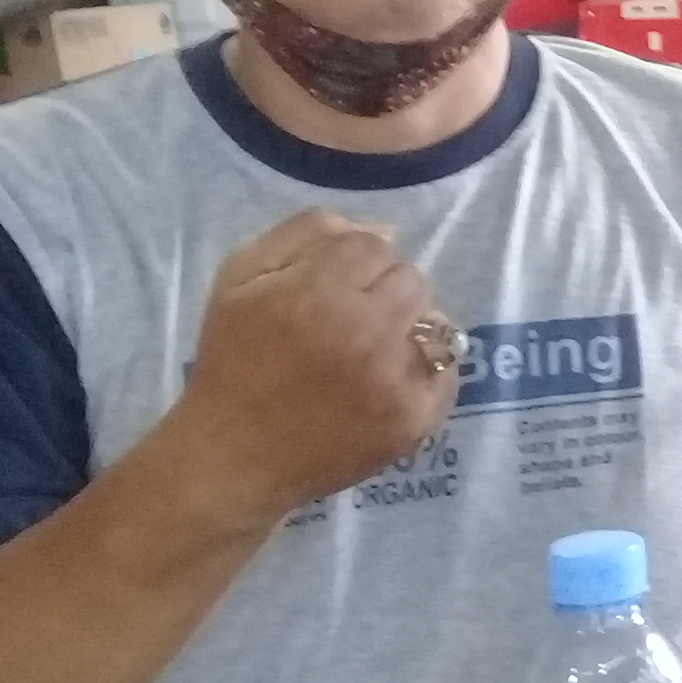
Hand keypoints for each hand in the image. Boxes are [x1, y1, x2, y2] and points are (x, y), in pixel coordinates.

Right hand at [173, 211, 459, 525]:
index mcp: (316, 293)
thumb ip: (306, 234)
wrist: (233, 456)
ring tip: (370, 353)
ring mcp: (394, 379)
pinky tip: (387, 382)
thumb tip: (383, 226)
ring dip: (409, 327)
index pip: (375, 244)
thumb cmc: (233, 362)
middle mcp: (364, 332)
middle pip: (412, 277)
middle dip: (384, 291)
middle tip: (351, 321)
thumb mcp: (240, 278)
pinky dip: (426, 370)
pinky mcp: (414, 419)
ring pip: (437, 321)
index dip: (353, 262)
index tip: (331, 288)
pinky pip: (448, 370)